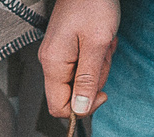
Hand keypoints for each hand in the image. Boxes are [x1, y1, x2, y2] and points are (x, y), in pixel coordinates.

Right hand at [39, 0, 119, 116]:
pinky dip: (96, 57)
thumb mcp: (96, 45)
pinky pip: (83, 66)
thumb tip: (80, 109)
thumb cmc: (93, 4)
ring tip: (102, 44)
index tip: (101, 94)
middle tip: (103, 56)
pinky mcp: (66, 49)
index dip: (82, 108)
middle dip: (95, 80)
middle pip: (72, 94)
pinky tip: (101, 41)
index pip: (58, 107)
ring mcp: (57, 55)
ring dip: (99, 66)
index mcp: (53, 63)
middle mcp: (50, 62)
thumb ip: (87, 80)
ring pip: (81, 80)